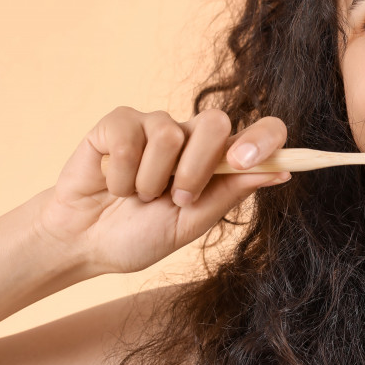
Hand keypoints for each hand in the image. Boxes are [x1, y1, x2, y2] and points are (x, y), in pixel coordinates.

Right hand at [33, 106, 287, 274]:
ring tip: (137, 196)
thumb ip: (230, 193)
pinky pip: (129, 138)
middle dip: (196, 168)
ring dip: (151, 180)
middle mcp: (191, 135)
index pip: (260, 131)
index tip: (246, 161)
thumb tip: (280, 172)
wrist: (84, 243)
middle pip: (216, 121)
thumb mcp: (191, 222)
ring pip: (169, 133)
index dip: (265, 138)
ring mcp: (154, 125)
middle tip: (176, 199)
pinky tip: (112, 183)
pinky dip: (120, 174)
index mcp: (219, 160)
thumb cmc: (140, 234)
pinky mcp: (118, 122)